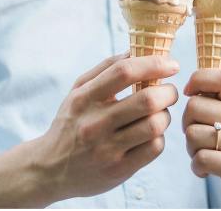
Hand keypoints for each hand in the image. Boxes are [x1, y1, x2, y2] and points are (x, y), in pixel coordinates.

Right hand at [32, 52, 180, 202]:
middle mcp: (95, 123)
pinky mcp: (118, 170)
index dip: (153, 63)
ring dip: (165, 115)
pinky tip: (151, 134)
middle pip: (147, 100)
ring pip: (155, 125)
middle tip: (169, 91)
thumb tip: (137, 50)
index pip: (125, 72)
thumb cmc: (71, 123)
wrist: (49, 169)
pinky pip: (154, 148)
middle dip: (168, 91)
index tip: (171, 64)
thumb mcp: (78, 91)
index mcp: (85, 98)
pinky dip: (159, 137)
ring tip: (159, 113)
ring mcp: (107, 149)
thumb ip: (105, 69)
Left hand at [183, 69, 220, 207]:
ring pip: (193, 134)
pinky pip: (200, 158)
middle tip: (197, 142)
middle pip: (195, 106)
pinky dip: (197, 168)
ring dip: (191, 150)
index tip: (189, 94)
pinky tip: (207, 172)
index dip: (198, 79)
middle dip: (186, 125)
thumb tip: (194, 90)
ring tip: (205, 158)